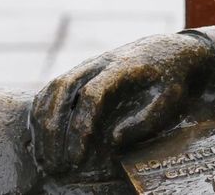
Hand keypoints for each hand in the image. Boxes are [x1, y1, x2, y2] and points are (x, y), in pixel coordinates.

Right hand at [29, 33, 214, 175]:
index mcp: (122, 67)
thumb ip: (144, 121)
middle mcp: (99, 62)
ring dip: (43, 122)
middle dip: (53, 129)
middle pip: (63, 89)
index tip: (77, 158)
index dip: (81, 127)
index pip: (92, 95)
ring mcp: (87, 64)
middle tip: (53, 164)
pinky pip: (53, 88)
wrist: (170, 50)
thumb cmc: (172, 78)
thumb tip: (113, 140)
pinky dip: (42, 111)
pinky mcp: (82, 71)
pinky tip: (41, 138)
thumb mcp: (170, 100)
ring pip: (53, 87)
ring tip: (44, 157)